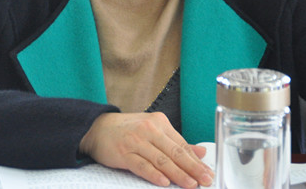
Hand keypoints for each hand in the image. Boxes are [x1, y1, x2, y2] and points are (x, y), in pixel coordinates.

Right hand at [79, 112, 213, 187]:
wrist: (97, 128)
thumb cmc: (127, 131)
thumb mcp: (153, 131)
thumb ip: (176, 142)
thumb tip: (201, 152)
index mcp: (159, 123)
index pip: (182, 144)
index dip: (196, 160)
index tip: (208, 172)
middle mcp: (149, 130)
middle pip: (175, 151)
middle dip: (193, 168)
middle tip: (206, 180)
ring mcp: (136, 141)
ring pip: (161, 159)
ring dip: (178, 173)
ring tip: (191, 184)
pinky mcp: (123, 152)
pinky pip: (142, 165)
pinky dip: (154, 174)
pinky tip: (164, 182)